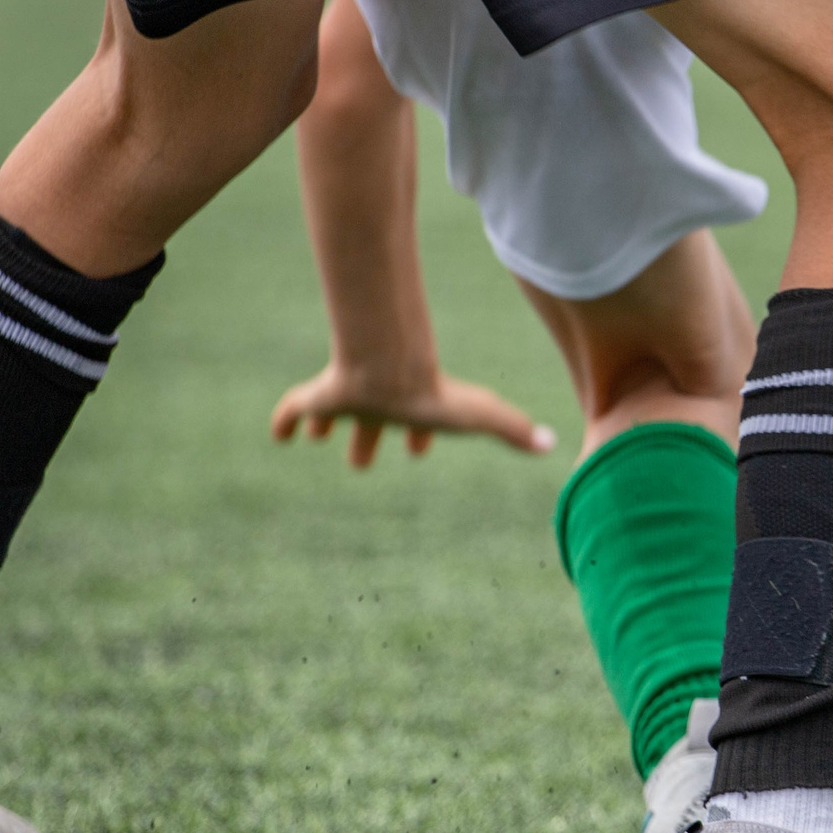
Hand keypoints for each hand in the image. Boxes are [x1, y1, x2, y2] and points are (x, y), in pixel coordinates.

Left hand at [270, 360, 557, 466]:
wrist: (385, 368)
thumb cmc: (430, 393)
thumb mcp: (478, 415)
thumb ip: (512, 429)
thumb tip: (553, 444)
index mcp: (412, 410)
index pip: (419, 426)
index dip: (419, 439)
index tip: (416, 453)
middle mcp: (380, 404)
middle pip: (373, 421)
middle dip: (368, 439)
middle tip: (359, 464)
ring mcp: (348, 397)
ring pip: (335, 411)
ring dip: (329, 425)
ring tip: (320, 438)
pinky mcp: (318, 396)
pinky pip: (295, 410)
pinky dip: (285, 421)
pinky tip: (279, 435)